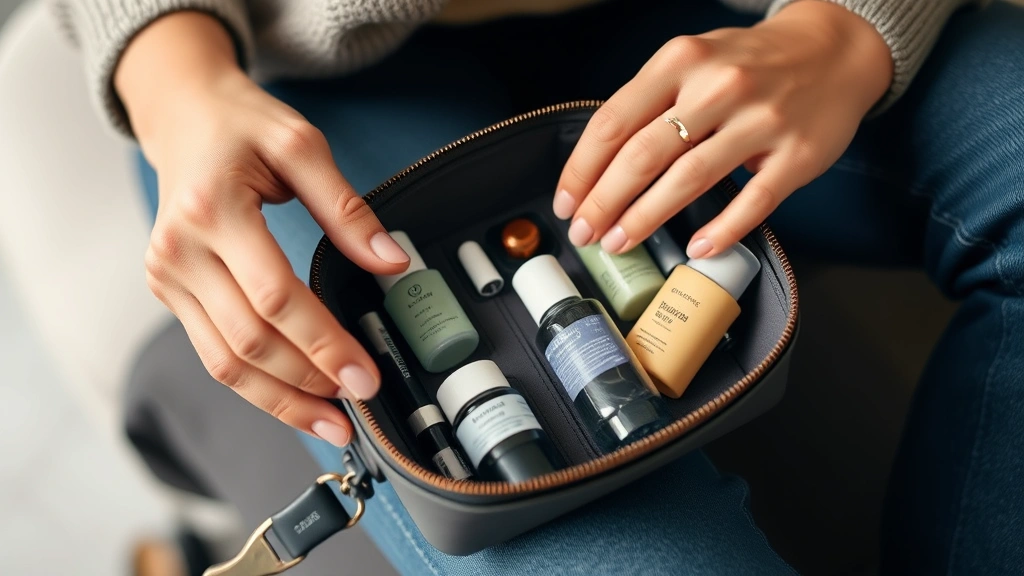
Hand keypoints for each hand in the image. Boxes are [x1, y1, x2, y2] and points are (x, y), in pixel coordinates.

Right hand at [117, 13, 410, 445]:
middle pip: (249, 340)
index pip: (275, 297)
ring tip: (331, 422)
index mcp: (212, 208)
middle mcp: (180, 249)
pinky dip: (256, 384)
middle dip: (309, 380)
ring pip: (225, 361)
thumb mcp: (302, 145)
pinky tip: (295, 399)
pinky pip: (213, 352)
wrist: (181, 116)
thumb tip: (392, 262)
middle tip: (360, 401)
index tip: (366, 374)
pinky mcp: (169, 291)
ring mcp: (168, 275)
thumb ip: (347, 207)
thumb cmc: (242, 126)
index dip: (324, 343)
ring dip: (281, 400)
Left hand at [554, 1, 892, 257]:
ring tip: (619, 243)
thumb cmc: (749, 64)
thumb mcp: (693, 62)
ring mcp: (761, 121)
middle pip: (643, 155)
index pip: (614, 121)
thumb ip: (651, 102)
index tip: (566, 203)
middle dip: (604, 202)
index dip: (582, 169)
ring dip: (646, 218)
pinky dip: (721, 229)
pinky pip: (753, 200)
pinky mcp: (797, 154)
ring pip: (689, 179)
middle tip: (584, 234)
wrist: (833, 50)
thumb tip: (599, 165)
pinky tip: (696, 248)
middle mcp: (718, 86)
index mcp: (681, 61)